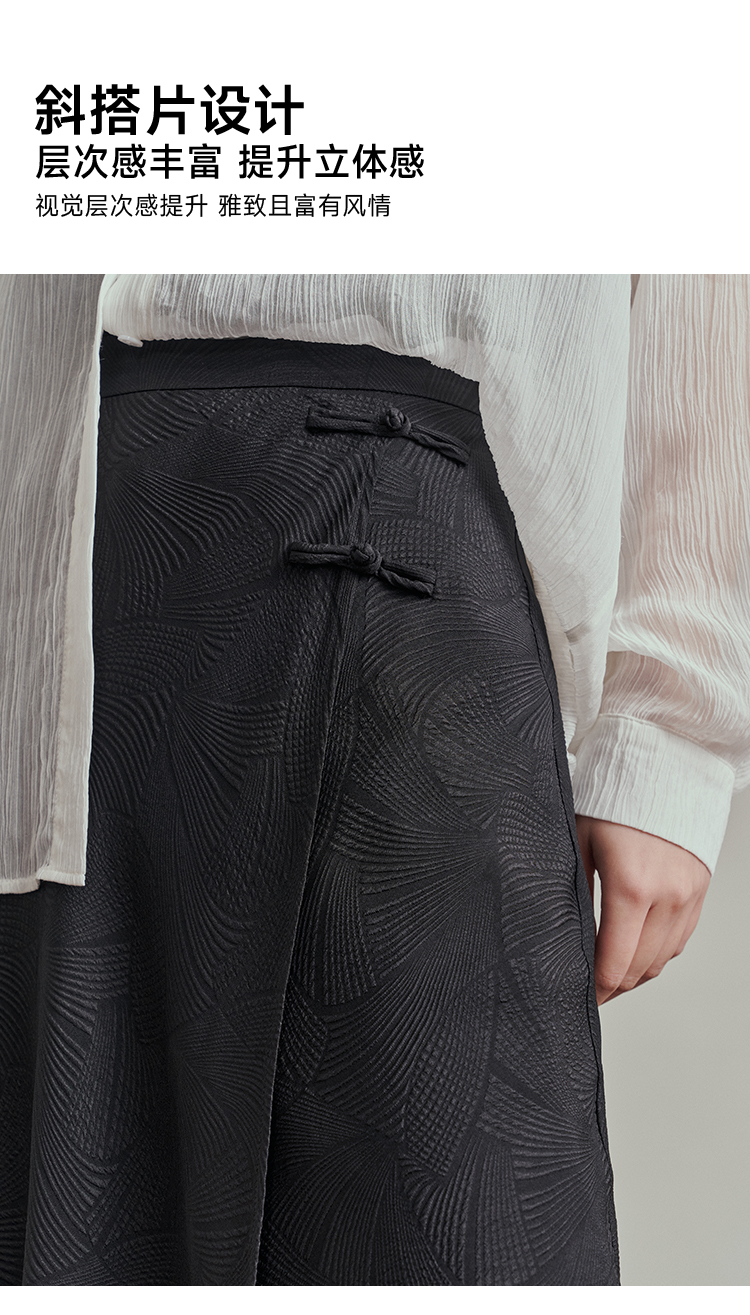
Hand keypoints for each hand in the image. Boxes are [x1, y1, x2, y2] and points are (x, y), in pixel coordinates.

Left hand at [574, 815, 710, 1004]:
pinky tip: (637, 953)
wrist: (662, 766)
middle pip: (640, 969)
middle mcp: (667, 896)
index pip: (614, 962)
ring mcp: (688, 895)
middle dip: (613, 987)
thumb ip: (574, 891)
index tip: (580, 997)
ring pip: (663, 959)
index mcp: (631, 887)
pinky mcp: (699, 890)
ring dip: (636, 975)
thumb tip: (566, 933)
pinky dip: (658, 954)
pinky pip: (679, 940)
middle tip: (590, 993)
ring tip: (611, 978)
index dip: (596, 989)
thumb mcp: (579, 842)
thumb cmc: (612, 798)